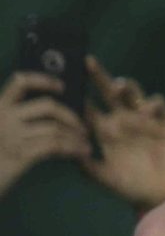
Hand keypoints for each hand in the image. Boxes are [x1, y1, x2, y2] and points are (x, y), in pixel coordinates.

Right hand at [0, 72, 90, 197]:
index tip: (62, 86)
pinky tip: (82, 152)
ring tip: (85, 143)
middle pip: (48, 105)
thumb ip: (21, 116)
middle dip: (71, 115)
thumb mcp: (3, 130)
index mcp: (0, 108)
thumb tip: (57, 106)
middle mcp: (4, 118)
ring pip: (55, 128)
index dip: (44, 80)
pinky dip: (73, 148)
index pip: (21, 82)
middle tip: (83, 127)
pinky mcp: (21, 154)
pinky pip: (55, 146)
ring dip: (76, 136)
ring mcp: (12, 136)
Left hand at [81, 57, 164, 212]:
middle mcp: (122, 120)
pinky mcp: (164, 122)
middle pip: (108, 93)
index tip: (65, 81)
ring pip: (133, 94)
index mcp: (105, 131)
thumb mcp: (104, 177)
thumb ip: (87, 165)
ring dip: (126, 86)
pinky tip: (146, 111)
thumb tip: (69, 148)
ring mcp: (144, 119)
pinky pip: (158, 105)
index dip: (78, 94)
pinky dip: (152, 104)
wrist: (161, 194)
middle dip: (98, 77)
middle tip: (87, 62)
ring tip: (117, 86)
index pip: (88, 107)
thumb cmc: (130, 186)